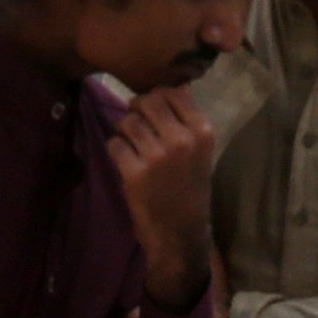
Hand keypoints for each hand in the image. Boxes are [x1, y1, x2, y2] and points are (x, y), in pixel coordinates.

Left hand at [106, 85, 217, 309]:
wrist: (181, 233)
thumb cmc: (189, 189)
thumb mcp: (199, 151)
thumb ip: (187, 120)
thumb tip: (175, 84)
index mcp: (202, 130)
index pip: (172, 92)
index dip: (156, 97)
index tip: (152, 112)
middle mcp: (182, 139)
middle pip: (147, 101)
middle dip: (136, 110)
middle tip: (137, 126)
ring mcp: (157, 156)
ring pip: (127, 121)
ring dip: (124, 131)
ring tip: (131, 145)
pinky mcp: (135, 173)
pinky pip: (114, 144)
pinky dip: (116, 150)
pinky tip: (125, 162)